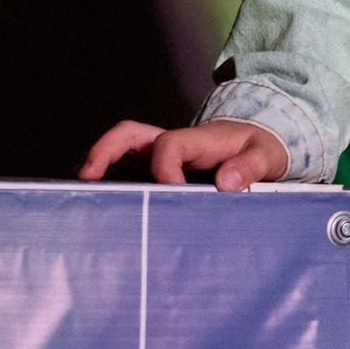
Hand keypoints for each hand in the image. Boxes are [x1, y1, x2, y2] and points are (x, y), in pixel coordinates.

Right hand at [78, 119, 288, 189]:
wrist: (259, 145)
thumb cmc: (260, 147)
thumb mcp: (266, 154)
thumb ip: (250, 166)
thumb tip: (227, 182)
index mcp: (198, 139)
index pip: (169, 144)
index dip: (165, 167)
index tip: (171, 190)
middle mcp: (173, 144)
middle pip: (129, 135)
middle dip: (104, 151)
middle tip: (87, 178)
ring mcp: (162, 158)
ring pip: (123, 154)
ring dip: (100, 169)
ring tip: (84, 199)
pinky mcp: (159, 173)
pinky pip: (131, 174)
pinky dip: (114, 186)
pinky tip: (107, 212)